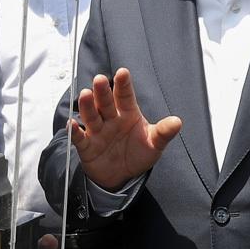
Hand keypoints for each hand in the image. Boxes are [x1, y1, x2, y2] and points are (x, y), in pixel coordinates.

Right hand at [68, 68, 181, 189]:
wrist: (122, 176)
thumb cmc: (138, 154)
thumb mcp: (154, 144)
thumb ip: (163, 132)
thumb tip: (177, 122)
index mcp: (127, 114)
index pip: (125, 96)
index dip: (123, 85)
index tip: (122, 72)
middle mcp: (111, 119)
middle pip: (105, 103)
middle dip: (102, 92)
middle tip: (100, 80)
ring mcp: (98, 132)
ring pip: (91, 116)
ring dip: (87, 106)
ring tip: (85, 95)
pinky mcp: (88, 147)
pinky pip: (80, 138)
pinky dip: (75, 132)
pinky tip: (71, 124)